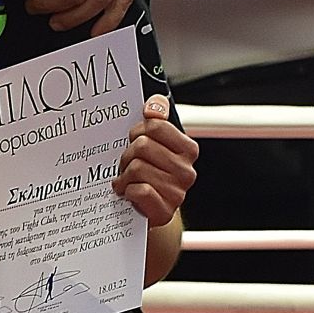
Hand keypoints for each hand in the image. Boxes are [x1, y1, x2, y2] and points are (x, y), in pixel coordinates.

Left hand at [114, 97, 197, 228]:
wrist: (148, 210)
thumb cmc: (150, 173)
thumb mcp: (155, 144)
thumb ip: (157, 119)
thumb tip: (156, 102)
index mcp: (188, 150)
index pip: (155, 126)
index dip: (137, 132)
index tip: (135, 140)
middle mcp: (186, 171)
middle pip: (142, 146)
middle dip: (128, 155)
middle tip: (128, 164)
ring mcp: (177, 192)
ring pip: (137, 168)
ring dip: (125, 175)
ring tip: (128, 180)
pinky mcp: (164, 210)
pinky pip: (139, 190)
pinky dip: (127, 191)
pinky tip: (129, 193)